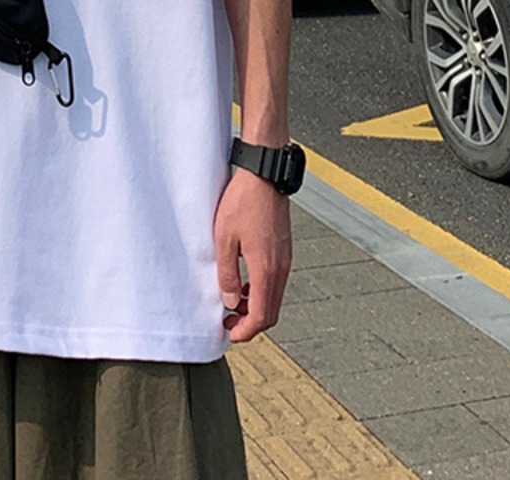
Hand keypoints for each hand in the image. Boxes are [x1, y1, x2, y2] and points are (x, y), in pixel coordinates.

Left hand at [213, 167, 292, 342]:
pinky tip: (244, 284)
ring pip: (274, 297)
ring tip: (233, 303)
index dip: (246, 331)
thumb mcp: (224, 238)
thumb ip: (227, 273)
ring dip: (256, 307)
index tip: (230, 333)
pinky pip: (276, 281)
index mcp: (267, 269)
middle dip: (250, 323)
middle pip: (271, 312)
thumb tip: (230, 301)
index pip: (262, 316)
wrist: (264, 176)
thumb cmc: (243, 202)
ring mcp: (285, 259)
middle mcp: (281, 268)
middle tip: (228, 322)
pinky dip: (261, 291)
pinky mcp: (284, 250)